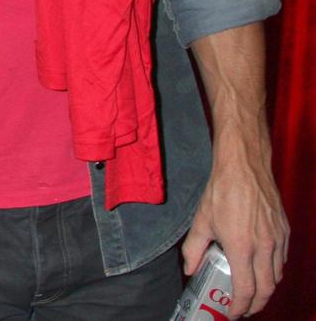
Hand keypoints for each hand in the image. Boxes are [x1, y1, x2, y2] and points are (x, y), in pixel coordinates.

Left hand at [180, 138, 287, 315]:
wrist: (245, 168)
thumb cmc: (222, 191)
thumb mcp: (201, 221)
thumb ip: (194, 249)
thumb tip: (190, 269)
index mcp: (242, 247)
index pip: (246, 290)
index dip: (240, 307)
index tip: (233, 312)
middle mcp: (264, 247)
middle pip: (266, 289)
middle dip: (256, 304)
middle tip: (244, 308)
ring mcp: (278, 240)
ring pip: (277, 276)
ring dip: (266, 289)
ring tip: (251, 291)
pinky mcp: (285, 232)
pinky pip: (282, 260)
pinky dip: (274, 271)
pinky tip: (261, 269)